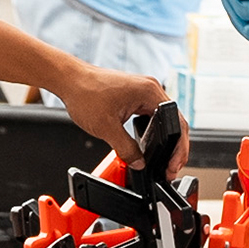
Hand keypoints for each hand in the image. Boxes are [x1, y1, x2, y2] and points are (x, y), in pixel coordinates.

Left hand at [50, 65, 174, 169]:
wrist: (68, 79)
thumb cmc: (85, 92)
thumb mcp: (106, 129)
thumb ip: (126, 150)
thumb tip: (139, 164)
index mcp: (150, 92)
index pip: (177, 123)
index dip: (179, 148)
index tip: (174, 165)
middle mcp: (150, 89)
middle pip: (174, 121)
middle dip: (175, 147)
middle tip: (170, 168)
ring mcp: (143, 91)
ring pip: (163, 119)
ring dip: (165, 139)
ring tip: (164, 159)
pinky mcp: (135, 95)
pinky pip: (151, 115)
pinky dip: (154, 130)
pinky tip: (151, 144)